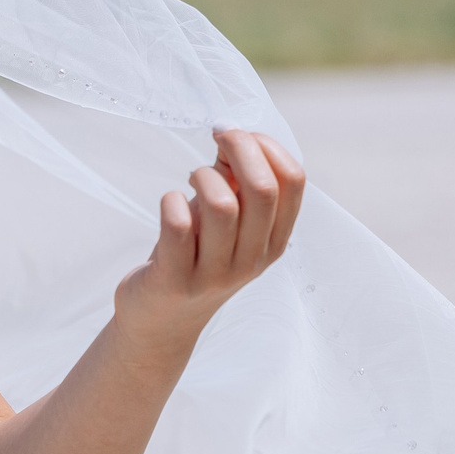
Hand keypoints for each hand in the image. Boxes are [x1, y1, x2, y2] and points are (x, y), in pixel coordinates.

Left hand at [114, 128, 305, 345]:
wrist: (160, 319)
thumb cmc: (194, 256)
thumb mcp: (225, 220)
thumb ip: (236, 182)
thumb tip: (235, 136)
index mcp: (274, 240)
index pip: (294, 182)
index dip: (266, 146)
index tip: (237, 134)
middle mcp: (252, 260)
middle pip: (262, 189)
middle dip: (238, 148)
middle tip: (215, 137)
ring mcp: (216, 274)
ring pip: (221, 206)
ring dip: (202, 176)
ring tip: (190, 179)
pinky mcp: (176, 280)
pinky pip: (178, 226)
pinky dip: (170, 201)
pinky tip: (169, 202)